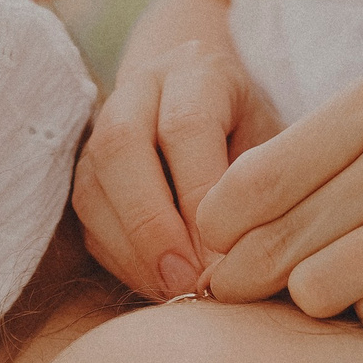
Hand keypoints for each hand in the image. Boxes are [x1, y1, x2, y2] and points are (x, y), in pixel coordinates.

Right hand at [74, 37, 283, 299]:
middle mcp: (140, 89)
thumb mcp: (275, 143)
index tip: (223, 256)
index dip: (199, 197)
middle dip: (152, 226)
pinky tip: (156, 284)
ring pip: (93, 187)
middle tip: (187, 282)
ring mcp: (102, 128)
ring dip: (131, 250)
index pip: (186, 128)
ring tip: (173, 291)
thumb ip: (260, 187)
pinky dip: (120, 258)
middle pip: (121, 148)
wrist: (209, 99)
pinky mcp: (87, 170)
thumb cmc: (255, 131)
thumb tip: (247, 260)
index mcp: (197, 71)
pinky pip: (87, 219)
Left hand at [196, 65, 362, 323]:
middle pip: (275, 243)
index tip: (218, 254)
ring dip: (320, 300)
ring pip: (319, 287)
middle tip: (246, 300)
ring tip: (342, 288)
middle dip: (248, 282)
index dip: (217, 233)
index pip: (250, 181)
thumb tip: (228, 212)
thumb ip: (331, 150)